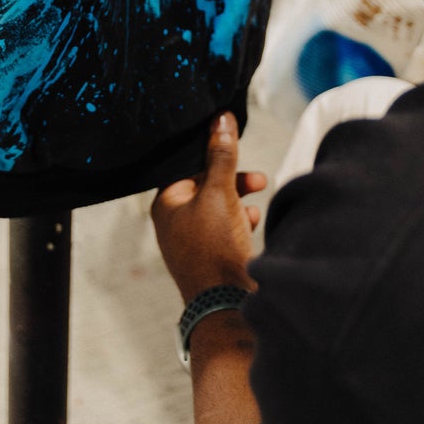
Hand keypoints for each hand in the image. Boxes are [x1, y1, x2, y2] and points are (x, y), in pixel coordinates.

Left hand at [151, 113, 266, 304]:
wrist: (226, 305)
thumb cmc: (214, 249)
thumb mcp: (220, 193)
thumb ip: (222, 155)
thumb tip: (221, 118)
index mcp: (166, 203)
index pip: (187, 165)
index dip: (211, 153)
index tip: (233, 144)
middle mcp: (174, 221)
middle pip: (206, 185)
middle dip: (233, 179)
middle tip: (256, 178)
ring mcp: (192, 240)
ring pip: (219, 206)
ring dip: (240, 200)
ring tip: (256, 202)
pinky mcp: (210, 255)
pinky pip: (226, 228)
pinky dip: (240, 221)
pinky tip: (253, 222)